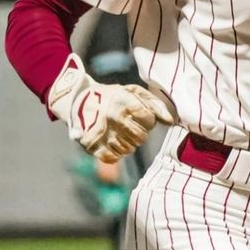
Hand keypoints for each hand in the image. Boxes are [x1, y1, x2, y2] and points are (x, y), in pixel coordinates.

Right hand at [47, 54, 174, 163]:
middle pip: (141, 137)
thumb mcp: (133, 92)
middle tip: (129, 124)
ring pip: (129, 149)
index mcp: (124, 101)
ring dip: (128, 142)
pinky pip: (114, 158)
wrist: (79, 101)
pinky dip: (116, 152)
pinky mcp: (92, 146)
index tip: (140, 115)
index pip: (150, 120)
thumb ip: (155, 104)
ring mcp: (103, 133)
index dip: (148, 119)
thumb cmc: (113, 96)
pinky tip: (111, 141)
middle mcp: (113, 118)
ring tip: (119, 131)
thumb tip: (171, 121)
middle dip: (139, 132)